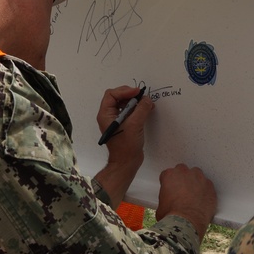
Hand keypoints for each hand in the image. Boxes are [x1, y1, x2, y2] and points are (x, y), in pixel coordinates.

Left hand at [93, 85, 153, 205]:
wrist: (127, 162)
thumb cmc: (126, 146)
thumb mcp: (134, 124)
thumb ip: (141, 109)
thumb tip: (147, 99)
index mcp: (105, 114)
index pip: (111, 95)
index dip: (125, 91)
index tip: (137, 93)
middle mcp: (109, 116)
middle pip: (117, 97)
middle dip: (130, 95)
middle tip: (142, 96)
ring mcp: (116, 121)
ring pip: (124, 104)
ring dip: (135, 101)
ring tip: (146, 103)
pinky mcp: (124, 125)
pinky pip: (130, 111)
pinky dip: (138, 109)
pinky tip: (147, 110)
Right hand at [156, 164, 216, 241]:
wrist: (187, 223)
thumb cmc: (171, 215)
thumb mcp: (160, 207)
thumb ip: (165, 199)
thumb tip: (167, 205)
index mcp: (170, 175)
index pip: (167, 174)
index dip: (168, 183)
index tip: (170, 190)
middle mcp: (185, 173)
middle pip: (182, 171)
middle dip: (182, 179)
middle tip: (181, 191)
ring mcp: (199, 178)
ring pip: (197, 175)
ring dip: (194, 182)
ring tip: (193, 195)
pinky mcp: (210, 186)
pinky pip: (207, 185)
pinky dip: (205, 190)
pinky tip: (202, 199)